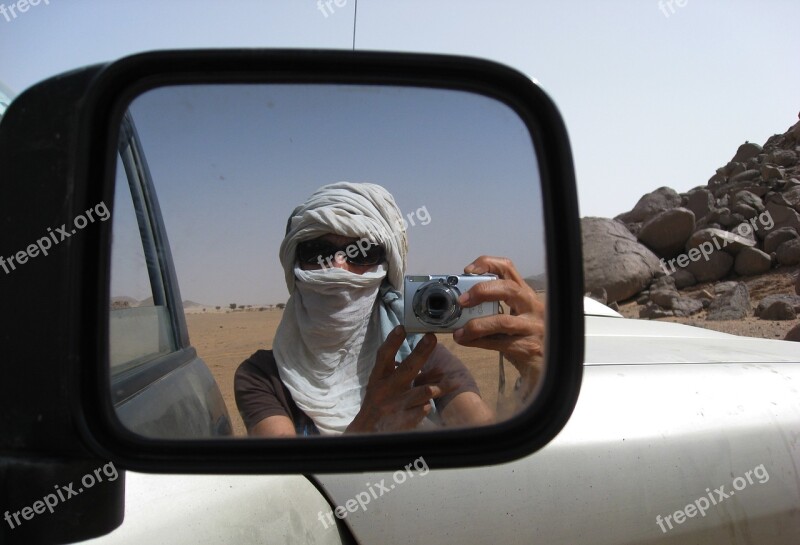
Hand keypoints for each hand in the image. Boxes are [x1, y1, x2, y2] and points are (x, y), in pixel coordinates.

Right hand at [346, 326, 451, 432]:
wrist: (366, 433)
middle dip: (421, 352)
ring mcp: (395, 406)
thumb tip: (414, 353)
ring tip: (453, 382)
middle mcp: (385, 390)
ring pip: (421, 392)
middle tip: (432, 338)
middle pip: (407, 368)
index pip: (383, 356)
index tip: (402, 328)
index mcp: (378, 378)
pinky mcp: (403, 421)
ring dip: (437, 386)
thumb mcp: (377, 384)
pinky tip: (429, 406)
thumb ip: (392, 370)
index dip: (392, 342)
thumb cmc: (376, 403)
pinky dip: (427, 406)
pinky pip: (422, 410)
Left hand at [453, 256, 544, 398]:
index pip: (508, 268)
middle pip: (509, 289)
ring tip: (459, 332)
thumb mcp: (514, 317)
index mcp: (525, 295)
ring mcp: (533, 327)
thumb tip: (460, 305)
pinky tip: (466, 342)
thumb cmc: (524, 338)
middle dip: (481, 291)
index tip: (467, 270)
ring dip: (475, 326)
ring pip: (503, 321)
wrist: (545, 365)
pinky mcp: (529, 347)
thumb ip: (494, 308)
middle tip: (462, 301)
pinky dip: (479, 342)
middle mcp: (533, 307)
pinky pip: (500, 343)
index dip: (487, 264)